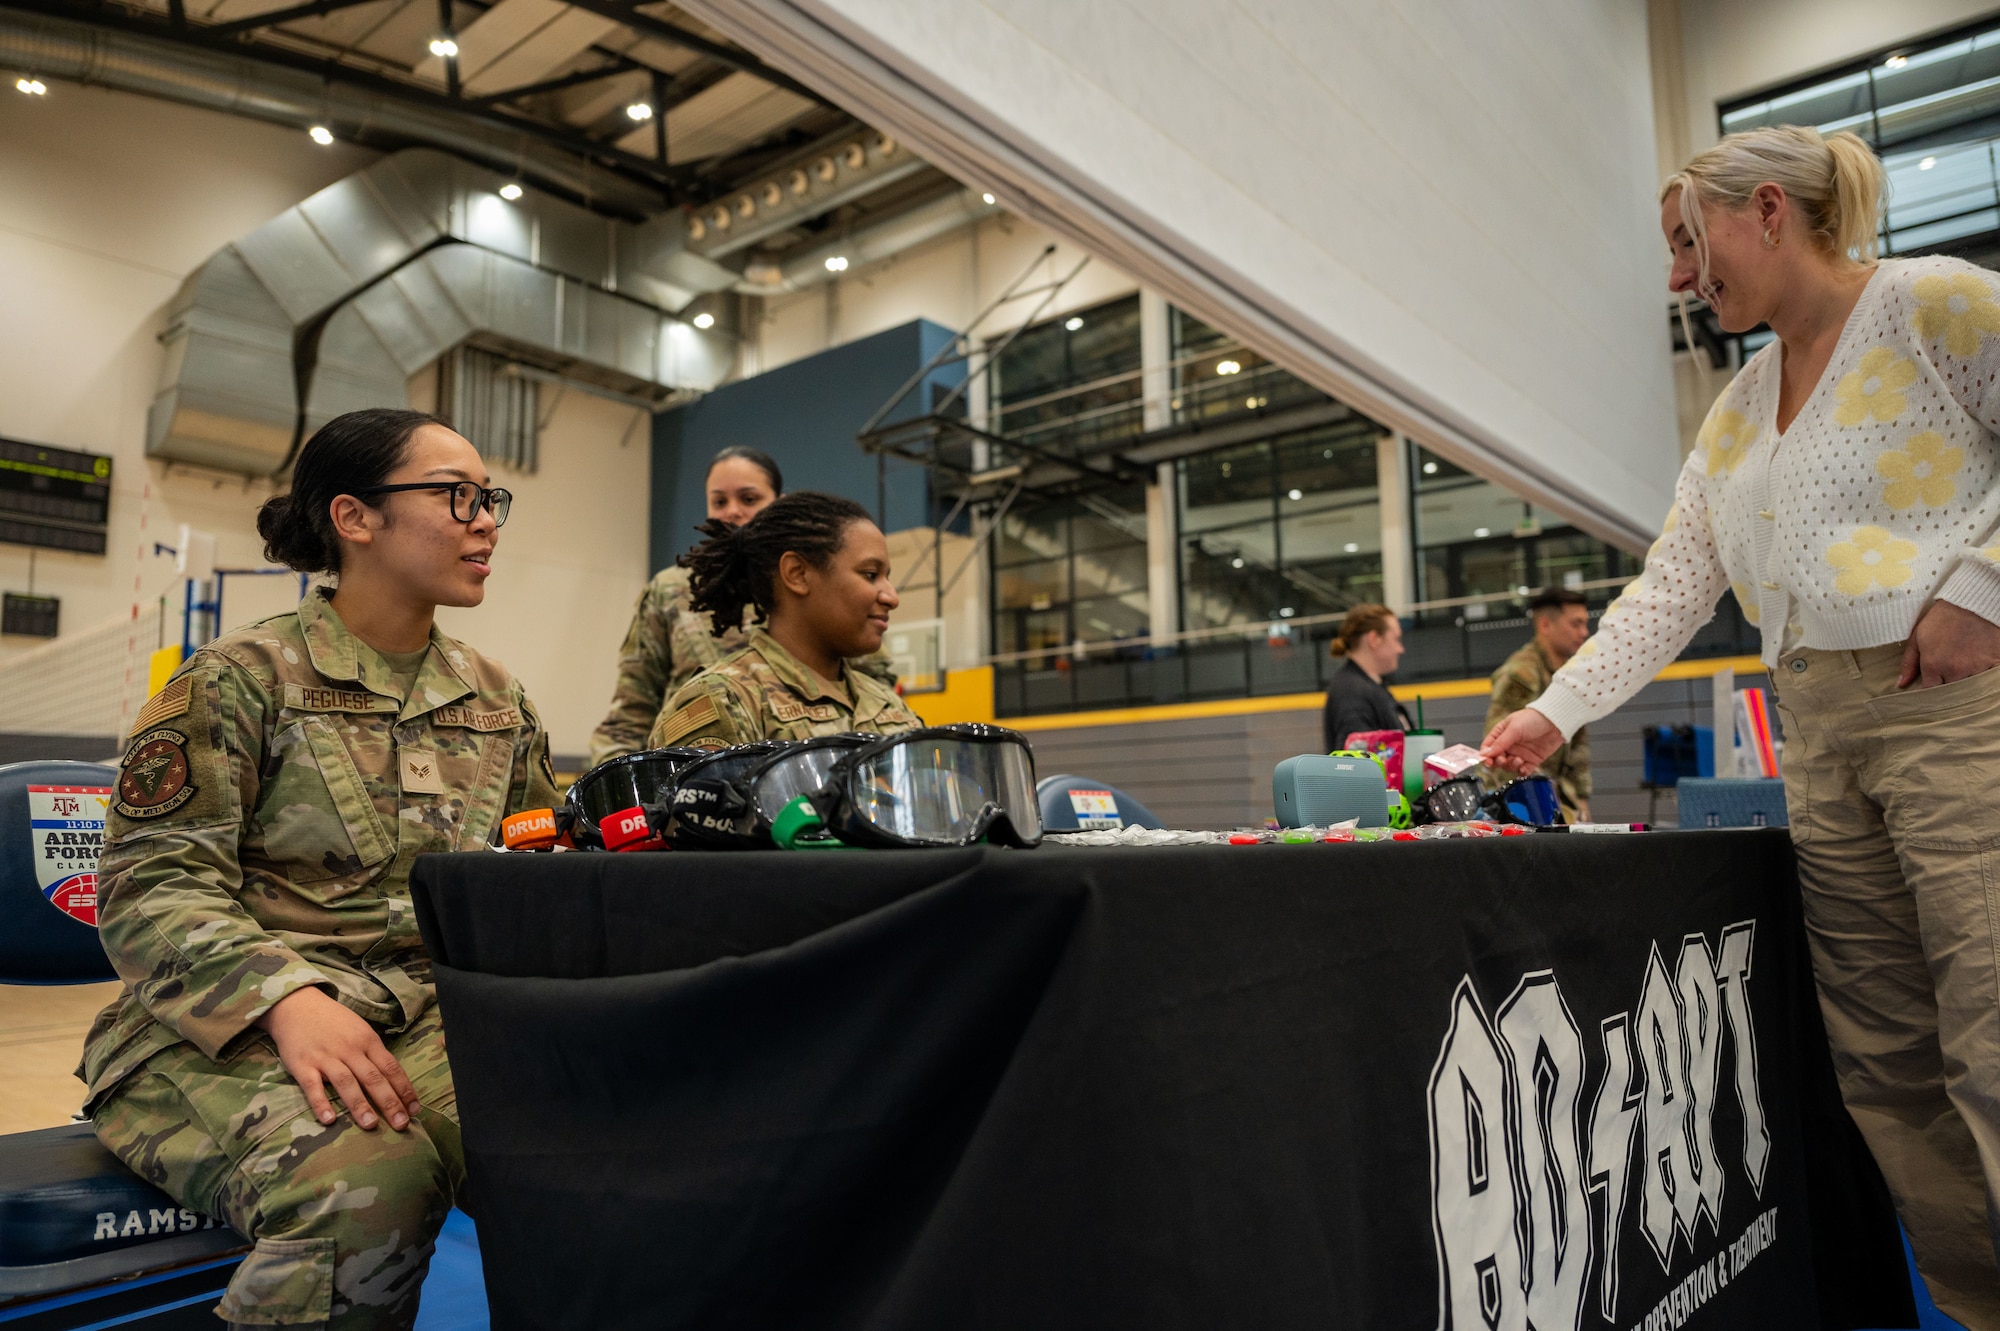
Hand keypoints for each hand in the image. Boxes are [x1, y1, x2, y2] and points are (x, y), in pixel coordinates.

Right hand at [257, 987, 419, 1130]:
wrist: (298, 1006)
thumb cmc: (334, 1022)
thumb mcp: (360, 1030)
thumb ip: (373, 1054)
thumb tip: (393, 1080)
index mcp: (367, 1041)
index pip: (391, 1067)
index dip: (404, 1089)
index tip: (415, 1110)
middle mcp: (349, 1050)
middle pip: (373, 1078)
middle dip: (389, 1102)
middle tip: (401, 1124)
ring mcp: (325, 1058)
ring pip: (346, 1083)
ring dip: (359, 1105)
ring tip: (371, 1125)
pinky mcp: (303, 1065)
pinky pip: (312, 1087)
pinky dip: (320, 1103)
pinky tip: (329, 1120)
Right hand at [1480, 707, 1562, 776]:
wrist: (1555, 722)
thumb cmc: (1533, 719)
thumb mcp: (1514, 728)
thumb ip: (1500, 742)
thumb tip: (1485, 753)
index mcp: (1501, 734)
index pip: (1488, 747)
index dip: (1486, 755)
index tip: (1487, 761)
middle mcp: (1509, 745)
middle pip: (1497, 759)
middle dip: (1498, 762)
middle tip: (1503, 760)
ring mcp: (1520, 753)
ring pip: (1509, 766)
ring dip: (1511, 766)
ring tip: (1518, 760)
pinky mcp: (1531, 760)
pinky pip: (1523, 771)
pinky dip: (1521, 772)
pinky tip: (1523, 768)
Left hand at [1897, 601, 1999, 688]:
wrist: (1973, 603)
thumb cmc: (1943, 619)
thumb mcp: (1918, 636)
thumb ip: (1908, 662)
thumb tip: (1900, 685)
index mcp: (1934, 665)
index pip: (1930, 693)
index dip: (1931, 693)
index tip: (1932, 688)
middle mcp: (1955, 670)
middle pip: (1951, 694)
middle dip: (1948, 689)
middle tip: (1948, 680)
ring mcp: (1977, 668)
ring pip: (1970, 688)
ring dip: (1966, 684)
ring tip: (1964, 672)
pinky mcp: (1996, 663)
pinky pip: (1990, 680)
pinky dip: (1986, 679)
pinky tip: (1981, 671)